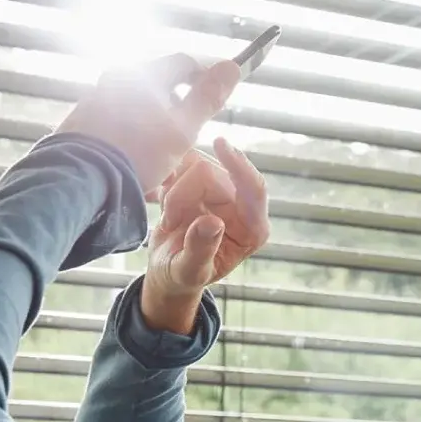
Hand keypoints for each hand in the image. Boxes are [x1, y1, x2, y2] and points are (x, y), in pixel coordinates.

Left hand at [56, 55, 241, 191]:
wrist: (81, 179)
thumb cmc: (138, 153)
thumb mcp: (183, 129)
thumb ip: (207, 98)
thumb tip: (232, 66)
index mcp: (144, 73)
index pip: (185, 63)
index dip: (205, 79)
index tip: (212, 102)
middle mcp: (116, 77)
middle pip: (160, 89)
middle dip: (176, 113)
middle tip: (183, 142)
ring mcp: (95, 98)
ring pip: (138, 110)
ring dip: (153, 131)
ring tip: (159, 165)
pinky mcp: (80, 121)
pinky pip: (116, 126)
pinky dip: (130, 141)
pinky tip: (134, 169)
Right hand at [140, 139, 269, 333]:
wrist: (168, 270)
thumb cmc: (183, 277)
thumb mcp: (189, 272)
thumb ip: (201, 250)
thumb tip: (212, 222)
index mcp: (253, 229)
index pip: (254, 188)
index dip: (239, 165)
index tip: (220, 144)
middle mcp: (242, 206)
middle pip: (213, 175)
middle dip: (183, 194)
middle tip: (170, 222)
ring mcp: (223, 192)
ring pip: (195, 165)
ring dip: (174, 191)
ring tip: (170, 220)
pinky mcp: (203, 182)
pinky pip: (183, 164)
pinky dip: (169, 181)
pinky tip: (166, 204)